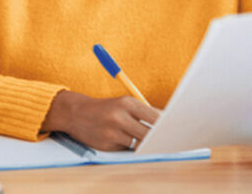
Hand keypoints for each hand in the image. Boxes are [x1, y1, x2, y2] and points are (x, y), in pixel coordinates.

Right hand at [41, 90, 159, 150]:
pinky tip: (127, 140)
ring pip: (138, 143)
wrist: (77, 113)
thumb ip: (145, 112)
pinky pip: (126, 149)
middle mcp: (119, 117)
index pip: (154, 117)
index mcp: (127, 103)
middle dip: (158, 138)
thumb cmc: (108, 108)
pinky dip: (130, 147)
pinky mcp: (107, 145)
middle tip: (166, 140)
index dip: (166, 126)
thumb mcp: (125, 104)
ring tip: (149, 141)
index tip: (174, 129)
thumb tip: (166, 121)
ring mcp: (112, 133)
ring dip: (144, 143)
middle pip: (148, 133)